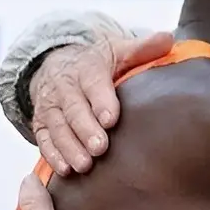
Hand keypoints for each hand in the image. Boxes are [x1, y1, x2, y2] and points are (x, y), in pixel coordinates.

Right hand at [31, 29, 171, 174]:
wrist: (57, 64)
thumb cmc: (96, 63)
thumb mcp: (118, 50)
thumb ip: (142, 48)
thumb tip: (168, 39)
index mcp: (87, 68)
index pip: (93, 83)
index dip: (101, 101)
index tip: (112, 119)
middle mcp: (64, 88)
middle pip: (73, 110)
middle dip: (86, 130)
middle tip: (100, 148)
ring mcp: (50, 107)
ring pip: (57, 128)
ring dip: (69, 147)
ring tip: (85, 165)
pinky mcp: (41, 124)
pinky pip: (44, 140)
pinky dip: (52, 155)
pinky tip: (64, 170)